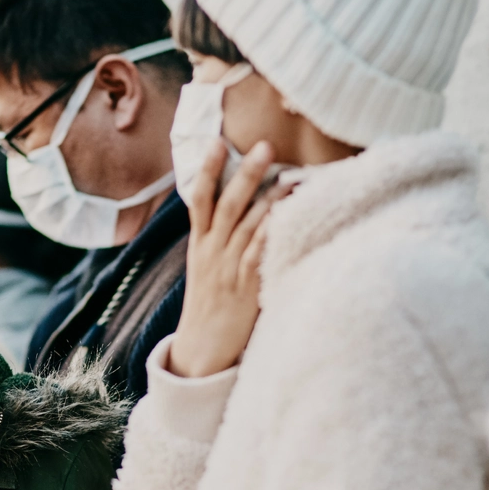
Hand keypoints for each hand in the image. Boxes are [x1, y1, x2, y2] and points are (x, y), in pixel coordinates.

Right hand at [168, 140, 287, 378]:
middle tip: (265, 145)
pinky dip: (272, 233)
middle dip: (246, 173)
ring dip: (269, 198)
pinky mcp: (246, 286)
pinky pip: (260, 253)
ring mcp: (228, 268)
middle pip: (228, 204)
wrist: (201, 349)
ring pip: (248, 225)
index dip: (208, 169)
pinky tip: (287, 217)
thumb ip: (218, 240)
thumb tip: (241, 211)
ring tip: (289, 175)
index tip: (216, 140)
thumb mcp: (205, 269)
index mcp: (200, 245)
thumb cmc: (210, 307)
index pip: (199, 199)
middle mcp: (212, 251)